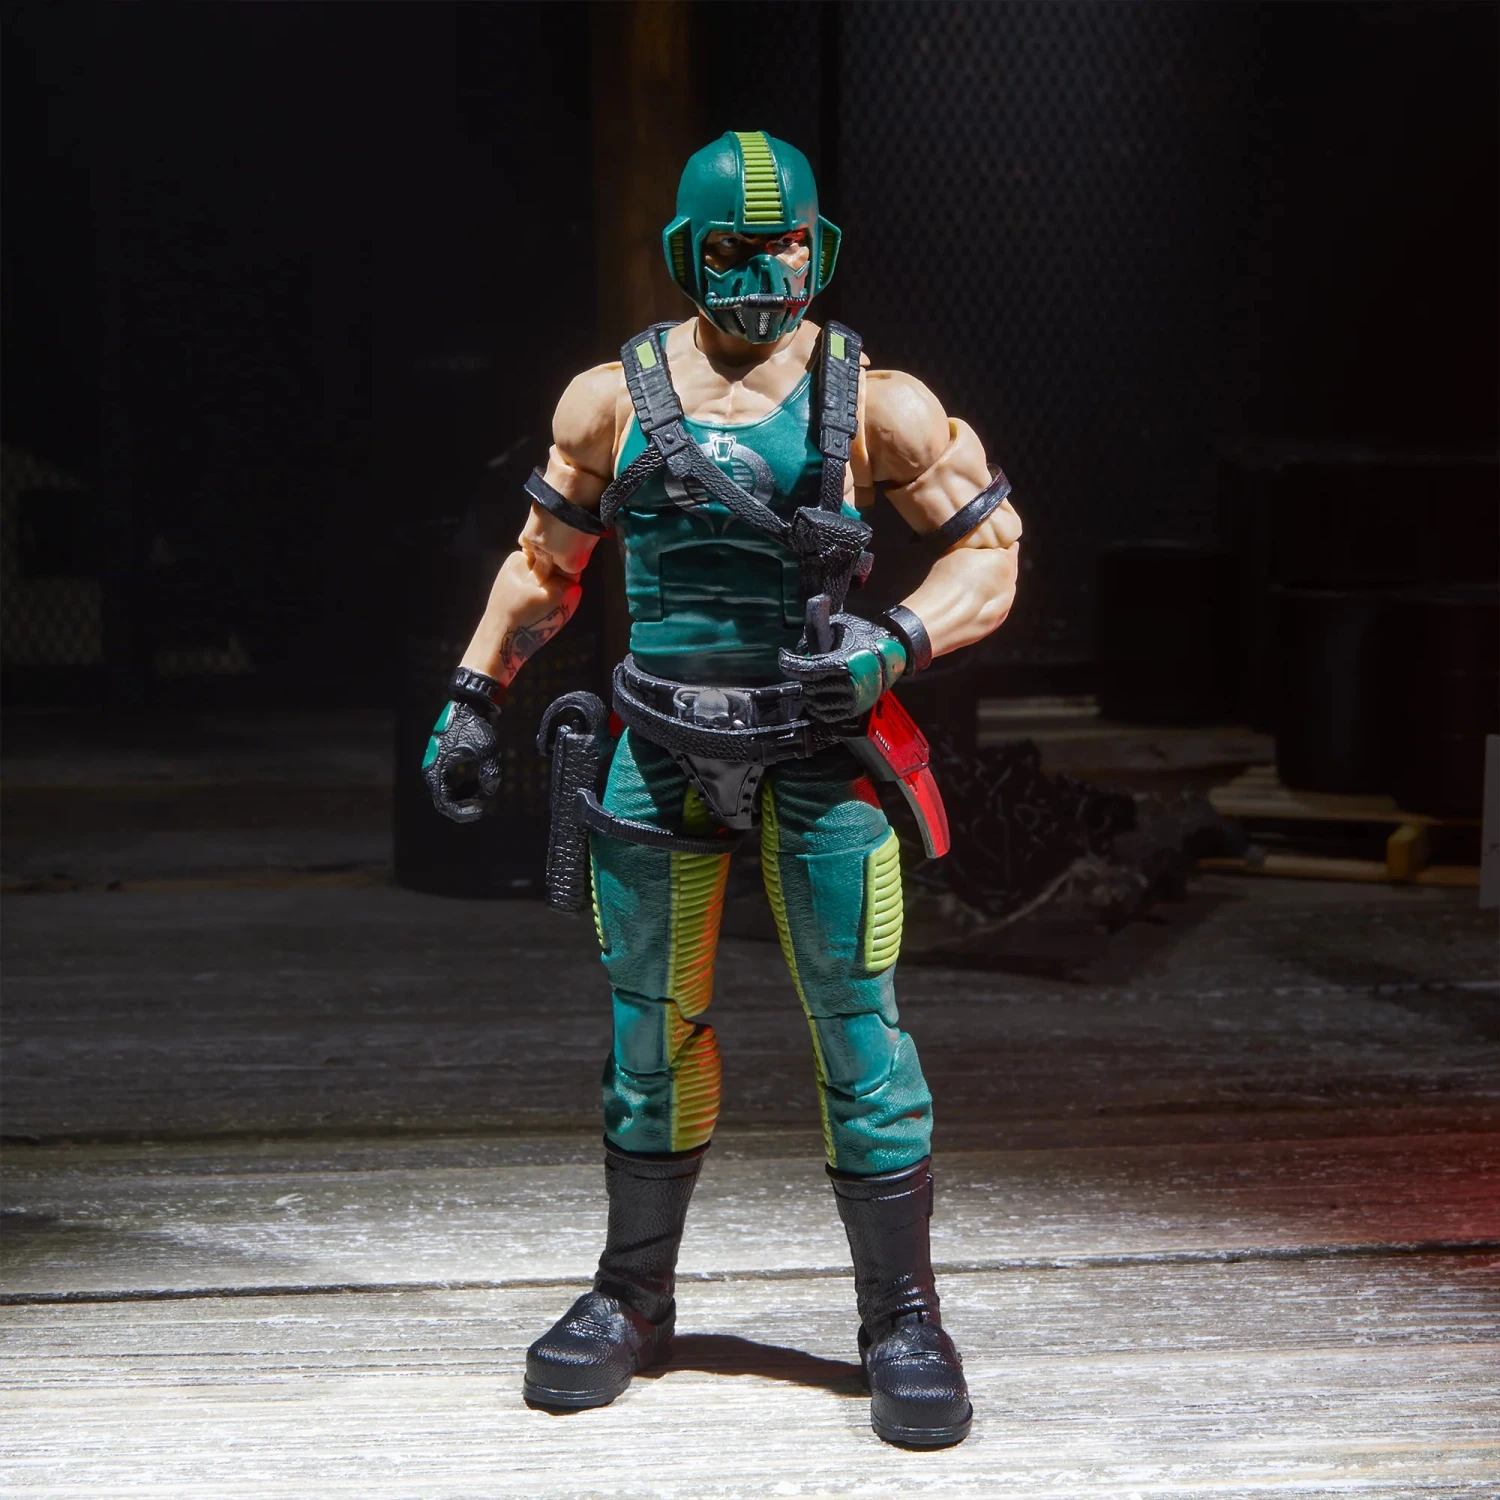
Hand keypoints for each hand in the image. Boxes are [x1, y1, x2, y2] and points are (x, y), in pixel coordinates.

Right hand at [423, 700, 500, 822]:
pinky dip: (462, 787)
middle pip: (445, 801)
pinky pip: (449, 783)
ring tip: (481, 794)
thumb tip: (488, 791)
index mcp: (437, 769)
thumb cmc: (477, 725)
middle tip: (482, 805)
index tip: (480, 810)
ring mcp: (437, 764)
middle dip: (464, 806)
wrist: (470, 704)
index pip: (445, 804)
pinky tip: (475, 784)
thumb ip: (490, 774)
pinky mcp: (444, 760)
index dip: (463, 812)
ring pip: (447, 793)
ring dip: (464, 797)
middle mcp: (432, 769)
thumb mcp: (488, 751)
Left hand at [778, 611, 905, 722]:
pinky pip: (827, 715)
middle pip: (808, 686)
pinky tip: (817, 696)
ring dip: (809, 692)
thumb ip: (818, 629)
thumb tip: (800, 647)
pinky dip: (818, 708)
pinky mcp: (856, 709)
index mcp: (842, 663)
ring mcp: (853, 699)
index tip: (783, 658)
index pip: (804, 669)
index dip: (788, 664)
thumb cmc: (868, 636)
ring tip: (811, 681)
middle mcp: (848, 684)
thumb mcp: (843, 623)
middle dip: (802, 677)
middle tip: (803, 668)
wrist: (896, 651)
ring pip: (816, 702)